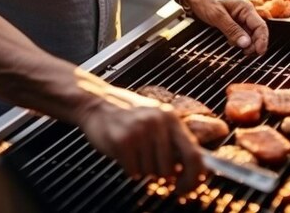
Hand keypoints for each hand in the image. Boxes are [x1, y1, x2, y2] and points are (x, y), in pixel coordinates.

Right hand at [74, 75, 205, 192]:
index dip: (193, 178)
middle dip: (159, 173)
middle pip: (169, 170)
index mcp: (170, 117)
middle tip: (147, 160)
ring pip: (151, 173)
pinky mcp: (123, 141)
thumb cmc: (126, 114)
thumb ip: (173, 141)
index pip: (195, 155)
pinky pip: (134, 172)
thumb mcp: (155, 119)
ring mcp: (140, 131)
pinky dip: (128, 168)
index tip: (187, 187)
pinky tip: (123, 151)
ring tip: (133, 148)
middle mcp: (157, 122)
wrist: (95, 102)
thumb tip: (194, 171)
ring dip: (141, 167)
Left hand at [184, 0, 268, 55]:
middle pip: (257, 32)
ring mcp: (240, 19)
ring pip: (250, 35)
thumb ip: (232, 29)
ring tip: (241, 51)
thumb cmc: (205, 1)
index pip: (260, 26)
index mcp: (245, 8)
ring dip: (247, 45)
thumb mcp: (217, 16)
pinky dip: (240, 42)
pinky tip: (234, 46)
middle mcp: (246, 13)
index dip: (262, 40)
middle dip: (254, 45)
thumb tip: (246, 43)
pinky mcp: (235, 24)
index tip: (259, 52)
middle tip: (246, 53)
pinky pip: (241, 35)